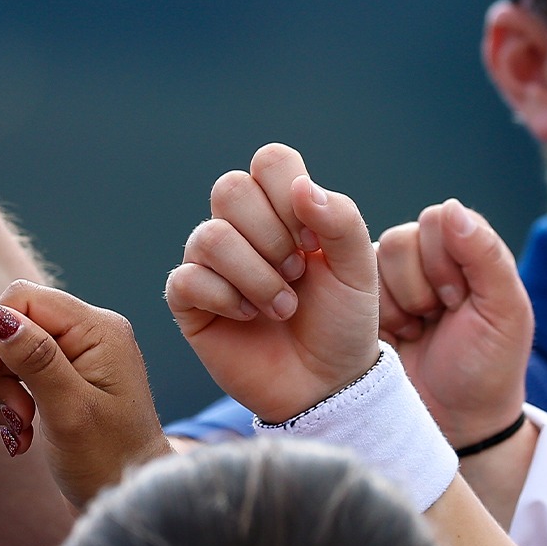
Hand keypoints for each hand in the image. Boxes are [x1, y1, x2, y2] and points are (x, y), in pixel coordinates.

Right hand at [0, 282, 172, 508]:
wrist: (128, 501)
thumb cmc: (109, 461)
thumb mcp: (70, 411)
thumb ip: (36, 360)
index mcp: (99, 330)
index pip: (23, 298)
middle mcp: (88, 335)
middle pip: (11, 324)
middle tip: (15, 414)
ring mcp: (75, 358)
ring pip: (6, 354)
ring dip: (1, 395)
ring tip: (20, 432)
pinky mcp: (62, 380)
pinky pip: (15, 377)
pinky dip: (8, 406)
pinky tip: (21, 436)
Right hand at [166, 144, 379, 422]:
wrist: (324, 383)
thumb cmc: (341, 323)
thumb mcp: (358, 270)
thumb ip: (340, 220)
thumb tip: (301, 185)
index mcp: (283, 210)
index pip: (270, 161)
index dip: (290, 195)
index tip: (314, 242)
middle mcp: (241, 229)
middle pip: (230, 188)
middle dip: (271, 236)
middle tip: (297, 274)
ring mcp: (211, 264)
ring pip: (209, 236)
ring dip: (255, 276)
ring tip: (282, 307)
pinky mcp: (188, 300)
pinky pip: (188, 279)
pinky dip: (226, 299)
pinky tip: (248, 318)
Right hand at [376, 200, 531, 446]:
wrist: (452, 419)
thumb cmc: (487, 366)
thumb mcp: (503, 312)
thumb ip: (485, 256)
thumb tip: (450, 207)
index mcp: (465, 250)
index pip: (437, 221)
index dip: (443, 261)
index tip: (459, 301)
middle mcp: (425, 258)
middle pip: (399, 240)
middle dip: (417, 287)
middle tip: (436, 318)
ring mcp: (389, 281)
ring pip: (369, 262)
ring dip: (394, 304)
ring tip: (415, 330)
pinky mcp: (360, 304)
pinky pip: (347, 288)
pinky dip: (371, 316)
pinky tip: (394, 337)